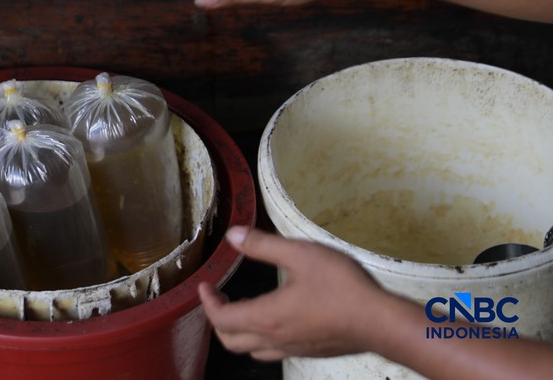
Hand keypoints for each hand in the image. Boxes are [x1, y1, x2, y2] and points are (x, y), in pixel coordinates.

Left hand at [200, 226, 391, 360]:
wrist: (381, 322)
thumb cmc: (342, 287)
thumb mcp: (300, 254)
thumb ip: (262, 244)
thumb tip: (232, 235)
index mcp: (267, 317)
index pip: (221, 319)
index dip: (207, 302)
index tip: (206, 285)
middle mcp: (276, 339)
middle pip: (231, 341)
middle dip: (218, 319)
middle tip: (219, 297)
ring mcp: (293, 349)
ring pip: (251, 349)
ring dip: (238, 331)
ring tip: (241, 307)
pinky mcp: (309, 351)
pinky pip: (274, 352)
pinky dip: (260, 338)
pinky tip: (274, 318)